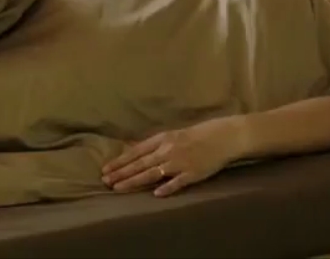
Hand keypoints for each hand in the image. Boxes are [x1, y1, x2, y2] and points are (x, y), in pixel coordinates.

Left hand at [101, 117, 242, 196]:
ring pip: (153, 173)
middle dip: (121, 173)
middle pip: (141, 164)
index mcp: (163, 139)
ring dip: (134, 181)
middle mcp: (168, 150)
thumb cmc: (198, 135)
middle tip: (105, 182)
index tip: (105, 170)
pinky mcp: (193, 173)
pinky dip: (167, 188)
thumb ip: (156, 144)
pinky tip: (156, 194)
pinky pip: (177, 182)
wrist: (224, 136)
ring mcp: (180, 162)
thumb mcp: (174, 135)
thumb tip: (135, 149)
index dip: (120, 162)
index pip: (136, 152)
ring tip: (119, 188)